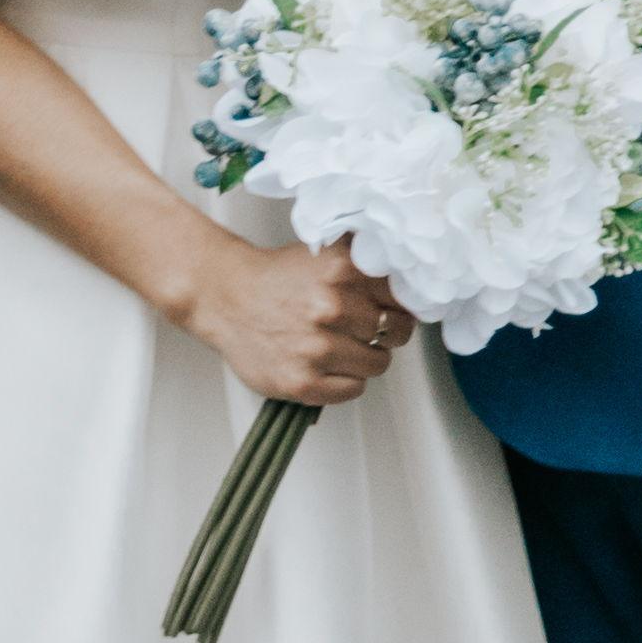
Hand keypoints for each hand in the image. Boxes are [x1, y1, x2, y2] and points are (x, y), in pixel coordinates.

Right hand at [192, 234, 416, 413]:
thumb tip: (415, 280)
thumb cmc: (279, 278)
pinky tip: (328, 365)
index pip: (405, 297)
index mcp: (343, 269)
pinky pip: (354, 389)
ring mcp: (316, 347)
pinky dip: (347, 381)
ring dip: (366, 358)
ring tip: (341, 346)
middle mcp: (331, 307)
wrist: (225, 297)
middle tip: (362, 328)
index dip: (401, 304)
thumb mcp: (327, 253)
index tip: (391, 308)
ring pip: (378, 363)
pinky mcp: (302, 382)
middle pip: (397, 332)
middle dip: (386, 332)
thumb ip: (368, 262)